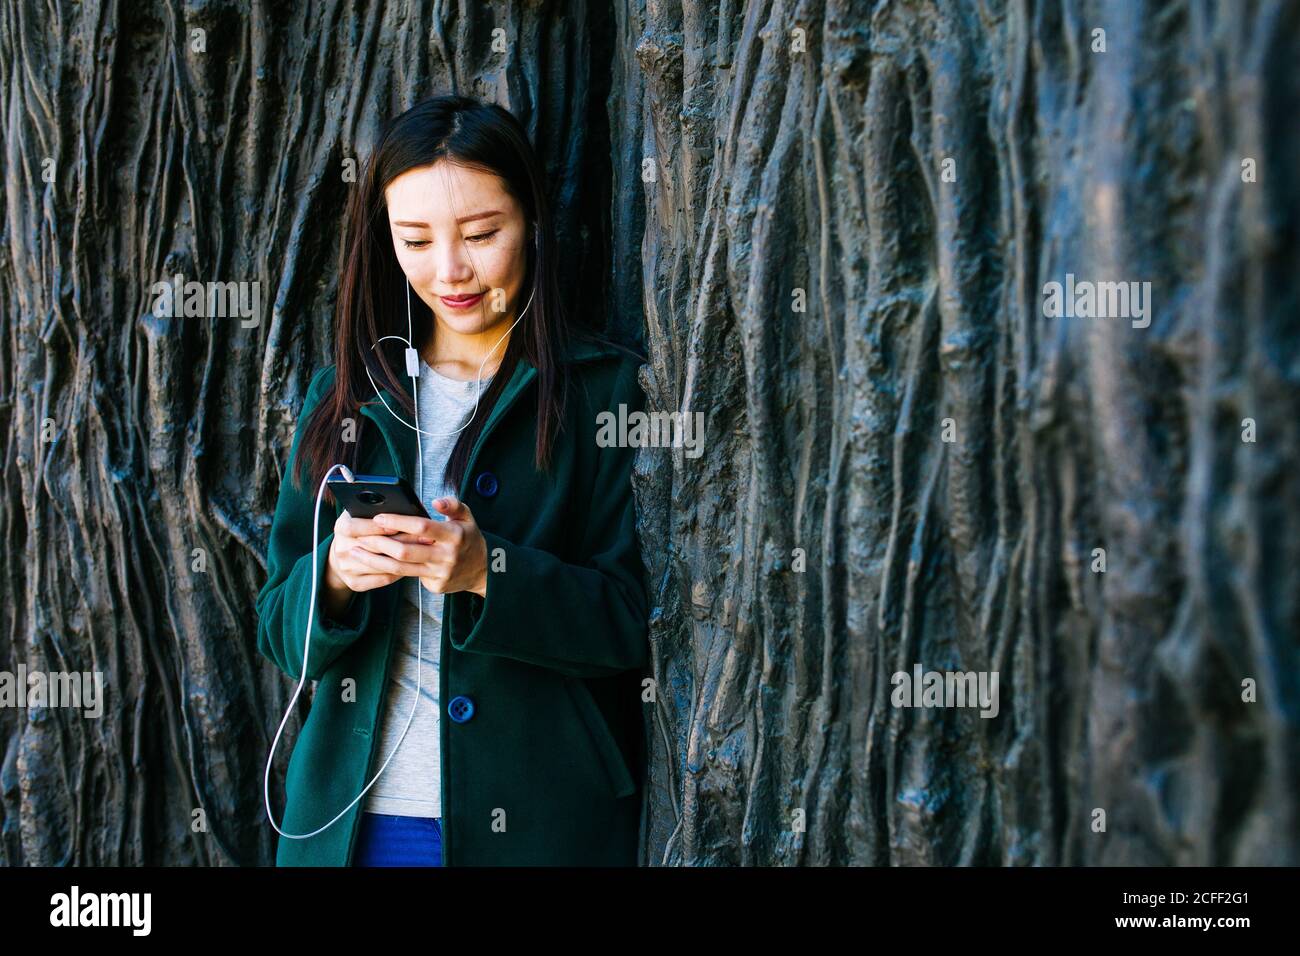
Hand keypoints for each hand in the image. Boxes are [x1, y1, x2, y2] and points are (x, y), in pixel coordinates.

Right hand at [324, 511, 430, 606]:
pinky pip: (382, 579)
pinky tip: (411, 565)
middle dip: (401, 541)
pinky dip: (398, 573)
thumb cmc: (359, 528)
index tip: (397, 526)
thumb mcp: (360, 513)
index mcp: (341, 528)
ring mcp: (347, 568)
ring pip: (380, 565)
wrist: (342, 554)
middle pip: (373, 546)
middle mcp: (341, 549)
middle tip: (424, 538)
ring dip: (404, 558)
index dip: (377, 527)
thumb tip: (394, 500)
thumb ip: (372, 506)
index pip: (357, 527)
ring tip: (423, 551)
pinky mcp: (355, 583)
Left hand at [359, 497, 488, 597]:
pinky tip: (373, 564)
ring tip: (356, 553)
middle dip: (380, 543)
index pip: (422, 527)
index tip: (378, 517)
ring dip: (375, 561)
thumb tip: (435, 501)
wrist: (483, 571)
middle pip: (406, 551)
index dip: (398, 522)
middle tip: (360, 536)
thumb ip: (452, 505)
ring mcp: (440, 574)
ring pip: (401, 569)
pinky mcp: (435, 586)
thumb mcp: (468, 517)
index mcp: (454, 535)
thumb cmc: (468, 538)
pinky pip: (409, 577)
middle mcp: (447, 556)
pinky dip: (390, 571)